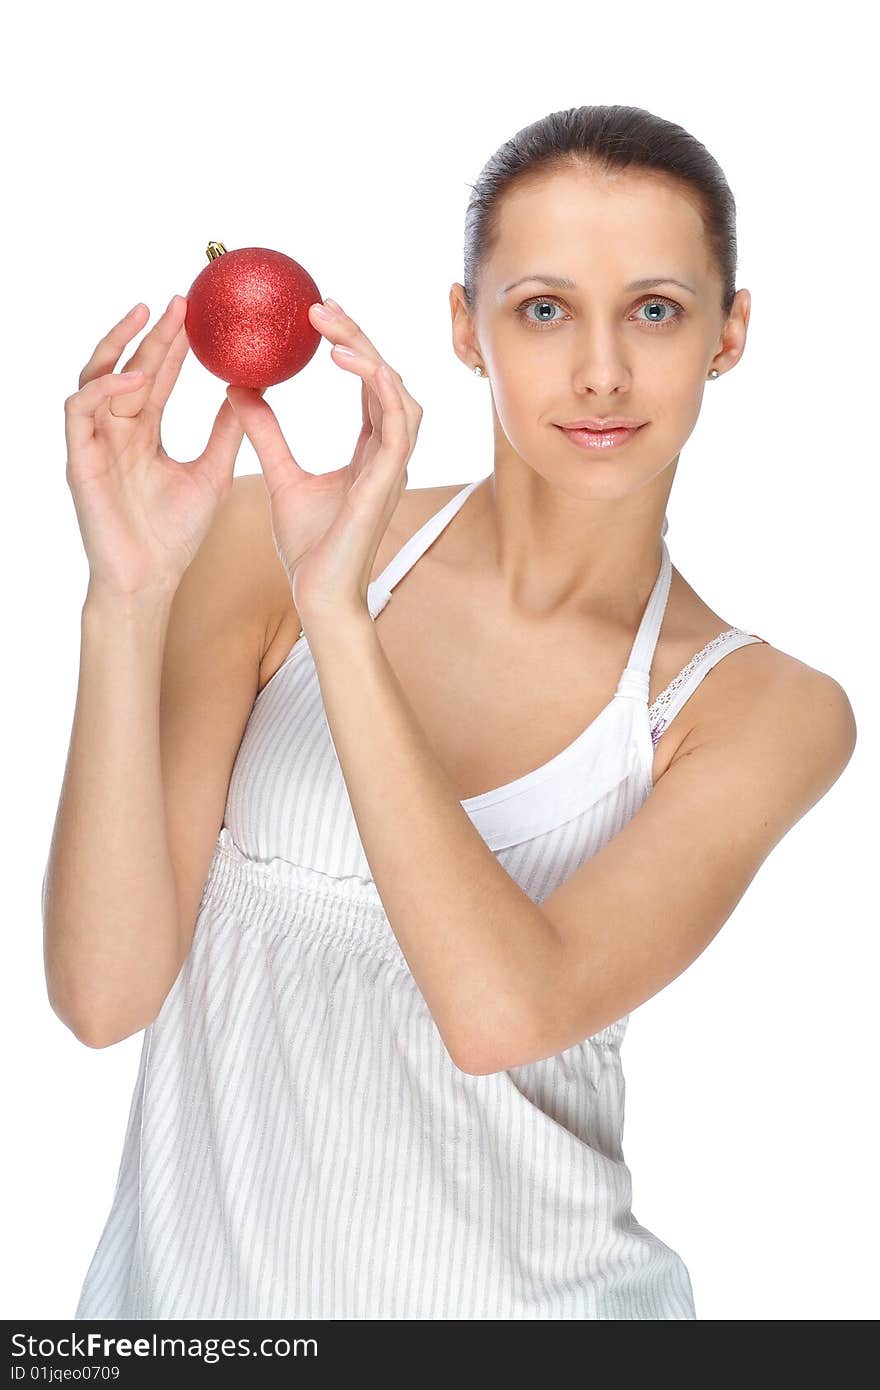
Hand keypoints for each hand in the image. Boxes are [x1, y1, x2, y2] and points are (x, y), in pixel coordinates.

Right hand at [64, 296, 253, 600]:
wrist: (150, 580)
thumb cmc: (175, 534)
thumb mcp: (213, 472)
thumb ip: (228, 432)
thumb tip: (255, 390)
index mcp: (142, 431)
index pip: (156, 374)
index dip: (173, 343)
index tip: (198, 313)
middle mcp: (115, 430)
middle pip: (128, 365)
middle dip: (152, 332)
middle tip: (180, 300)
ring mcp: (94, 442)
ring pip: (94, 375)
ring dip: (119, 344)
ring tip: (147, 316)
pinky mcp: (79, 459)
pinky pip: (80, 409)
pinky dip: (105, 387)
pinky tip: (137, 377)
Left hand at [225, 299, 422, 623]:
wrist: (318, 595)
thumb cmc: (307, 547)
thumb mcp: (279, 475)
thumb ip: (265, 431)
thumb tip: (237, 388)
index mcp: (368, 452)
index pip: (368, 386)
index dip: (350, 346)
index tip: (318, 316)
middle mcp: (386, 455)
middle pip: (385, 380)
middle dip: (358, 338)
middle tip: (321, 307)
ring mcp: (392, 468)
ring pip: (398, 395)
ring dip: (370, 357)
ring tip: (334, 331)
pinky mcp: (386, 483)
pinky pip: (396, 425)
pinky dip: (381, 390)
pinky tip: (357, 364)